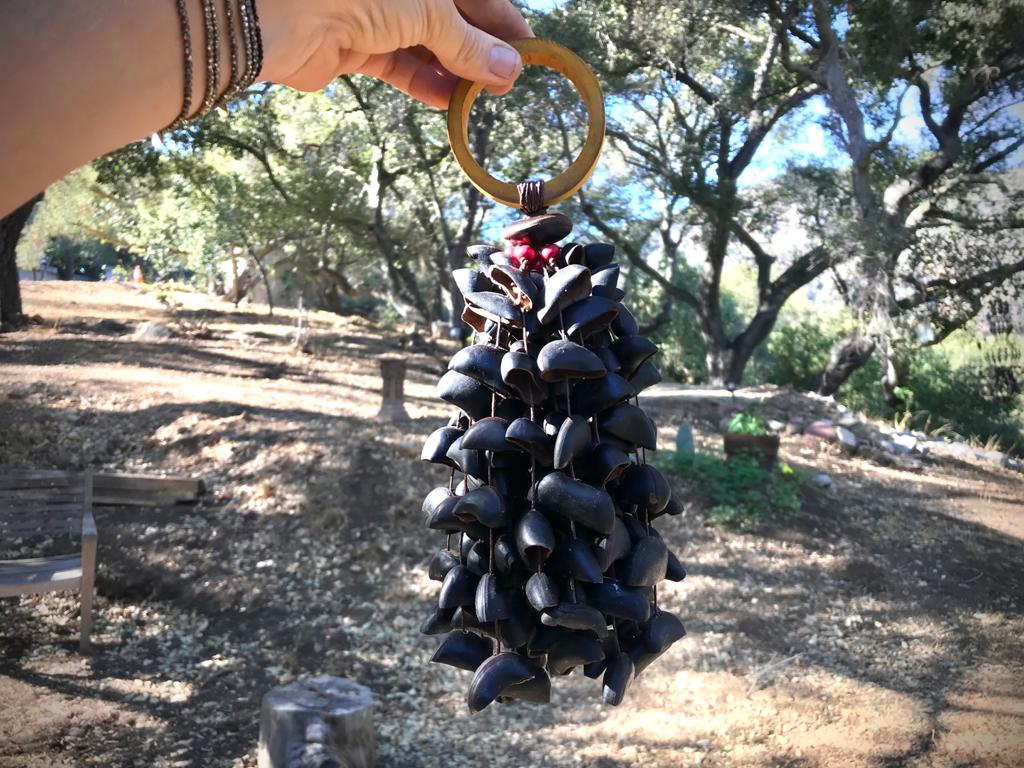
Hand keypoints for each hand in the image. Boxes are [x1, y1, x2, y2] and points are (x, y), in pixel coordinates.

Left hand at [259, 0, 533, 107]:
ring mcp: (376, 14)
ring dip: (457, 72)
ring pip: (428, 45)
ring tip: (483, 100)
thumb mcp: (428, 10)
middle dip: (482, 51)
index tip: (530, 54)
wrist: (278, 13)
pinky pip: (402, 66)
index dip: (503, 22)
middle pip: (453, 19)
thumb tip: (509, 71)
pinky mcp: (356, 46)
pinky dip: (426, 84)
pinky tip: (449, 102)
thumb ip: (469, 43)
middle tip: (508, 85)